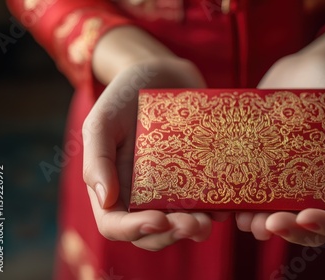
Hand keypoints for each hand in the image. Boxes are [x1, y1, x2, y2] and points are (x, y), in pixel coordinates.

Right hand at [82, 58, 220, 250]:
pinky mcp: (197, 176)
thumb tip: (105, 200)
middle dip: (171, 234)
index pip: (115, 224)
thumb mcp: (103, 120)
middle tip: (194, 223)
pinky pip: (207, 202)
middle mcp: (141, 193)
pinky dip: (217, 210)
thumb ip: (97, 158)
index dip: (134, 230)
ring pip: (180, 223)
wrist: (162, 73)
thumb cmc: (126, 94)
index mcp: (114, 186)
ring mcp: (171, 187)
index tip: (159, 220)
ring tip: (210, 219)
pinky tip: (227, 204)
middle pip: (152, 232)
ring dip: (196, 229)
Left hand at [235, 51, 324, 245]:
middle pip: (308, 227)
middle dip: (289, 232)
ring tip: (245, 220)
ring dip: (261, 226)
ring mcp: (289, 181)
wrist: (301, 69)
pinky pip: (254, 195)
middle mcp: (318, 187)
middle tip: (268, 223)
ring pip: (278, 217)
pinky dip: (242, 205)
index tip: (304, 216)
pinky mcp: (263, 170)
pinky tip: (228, 204)